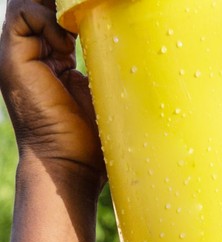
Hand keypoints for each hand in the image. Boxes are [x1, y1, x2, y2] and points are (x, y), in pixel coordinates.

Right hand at [1, 0, 101, 187]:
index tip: (100, 16)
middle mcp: (31, 53)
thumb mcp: (104, 90)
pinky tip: (68, 44)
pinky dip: (47, 19)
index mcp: (50, 58)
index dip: (73, 8)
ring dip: (58, 7)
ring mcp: (19, 54)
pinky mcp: (13, 59)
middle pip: (39, 5)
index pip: (55, 14)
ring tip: (80, 27)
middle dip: (65, 4)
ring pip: (28, 4)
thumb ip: (106, 61)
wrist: (70, 166)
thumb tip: (128, 40)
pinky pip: (23, 15)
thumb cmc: (95, 140)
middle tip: (90, 13)